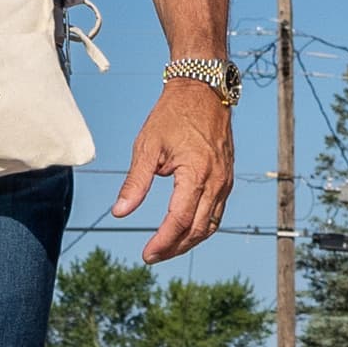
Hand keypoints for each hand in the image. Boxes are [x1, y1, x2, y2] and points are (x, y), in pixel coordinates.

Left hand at [114, 77, 234, 260]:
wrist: (203, 90)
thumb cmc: (173, 114)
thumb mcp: (147, 146)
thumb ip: (135, 183)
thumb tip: (120, 211)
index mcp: (197, 174)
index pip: (179, 220)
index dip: (163, 241)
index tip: (146, 254)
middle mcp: (216, 181)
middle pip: (198, 229)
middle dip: (175, 247)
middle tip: (152, 256)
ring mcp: (225, 181)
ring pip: (210, 224)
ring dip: (189, 241)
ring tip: (167, 248)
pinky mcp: (227, 178)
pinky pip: (217, 212)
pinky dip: (201, 227)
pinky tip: (184, 229)